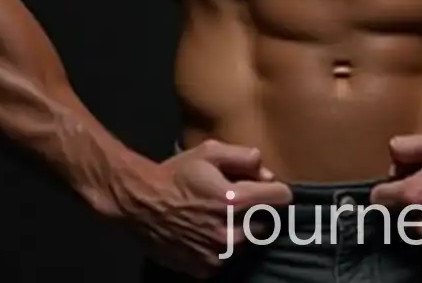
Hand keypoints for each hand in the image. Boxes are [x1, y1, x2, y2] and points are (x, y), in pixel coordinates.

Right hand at [111, 139, 292, 277]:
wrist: (141, 204)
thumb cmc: (177, 174)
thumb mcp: (210, 152)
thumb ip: (244, 157)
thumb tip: (268, 173)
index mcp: (234, 200)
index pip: (281, 197)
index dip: (275, 189)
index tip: (268, 187)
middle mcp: (230, 231)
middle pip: (266, 223)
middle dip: (257, 211)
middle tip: (237, 201)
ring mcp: (217, 254)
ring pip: (248, 242)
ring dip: (241, 230)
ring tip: (219, 216)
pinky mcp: (205, 269)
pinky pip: (227, 258)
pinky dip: (223, 246)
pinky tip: (207, 231)